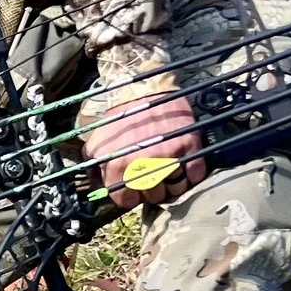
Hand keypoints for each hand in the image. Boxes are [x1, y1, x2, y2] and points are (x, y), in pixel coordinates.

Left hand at [87, 91, 207, 208]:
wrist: (145, 89)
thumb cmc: (122, 118)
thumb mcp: (98, 142)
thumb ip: (95, 167)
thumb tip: (98, 190)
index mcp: (117, 165)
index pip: (126, 201)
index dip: (132, 197)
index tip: (136, 190)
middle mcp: (142, 163)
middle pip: (153, 197)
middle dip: (154, 190)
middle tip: (154, 176)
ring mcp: (168, 155)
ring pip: (175, 189)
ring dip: (174, 184)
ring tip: (169, 171)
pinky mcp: (189, 147)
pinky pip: (195, 175)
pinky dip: (192, 174)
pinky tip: (184, 165)